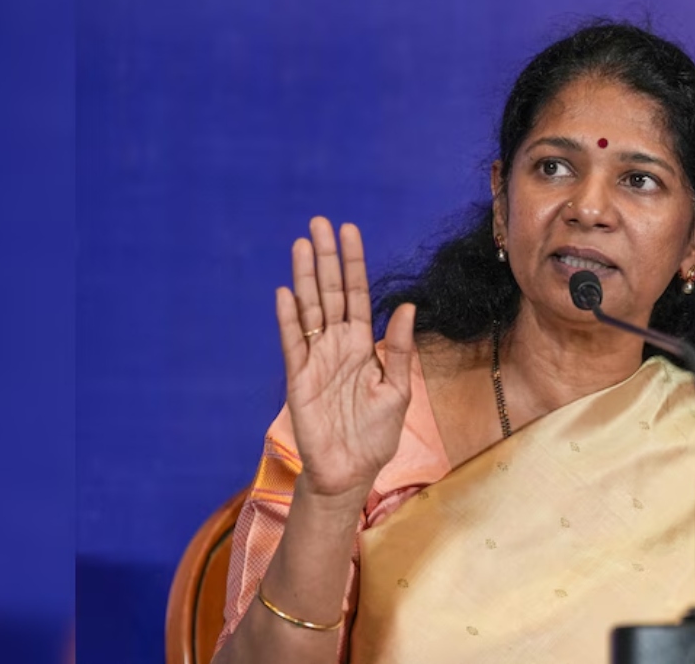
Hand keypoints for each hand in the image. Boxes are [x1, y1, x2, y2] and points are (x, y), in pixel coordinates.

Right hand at [275, 216, 415, 501]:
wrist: (351, 472)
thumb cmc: (375, 435)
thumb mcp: (398, 390)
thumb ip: (400, 350)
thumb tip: (408, 307)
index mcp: (362, 345)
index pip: (357, 295)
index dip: (353, 263)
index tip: (349, 231)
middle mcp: (337, 346)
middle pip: (330, 293)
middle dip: (326, 258)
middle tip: (319, 222)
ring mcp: (315, 360)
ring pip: (309, 310)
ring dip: (305, 277)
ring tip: (302, 244)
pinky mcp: (299, 379)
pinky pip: (293, 344)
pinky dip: (288, 319)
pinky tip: (286, 293)